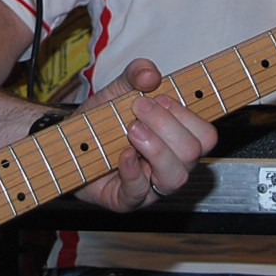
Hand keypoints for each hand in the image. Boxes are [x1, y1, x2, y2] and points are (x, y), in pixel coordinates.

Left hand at [69, 58, 214, 210]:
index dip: (187, 114)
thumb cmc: (102, 121)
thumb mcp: (118, 89)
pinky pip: (139, 193)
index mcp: (177, 139)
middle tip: (139, 108)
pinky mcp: (126, 200)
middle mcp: (171, 164)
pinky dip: (132, 171)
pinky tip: (122, 154)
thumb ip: (136, 74)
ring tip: (131, 129)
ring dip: (155, 148)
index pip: (206, 135)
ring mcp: (151, 186)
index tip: (160, 97)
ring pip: (175, 177)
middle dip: (166, 125)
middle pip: (193, 152)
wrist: (69, 144)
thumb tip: (150, 74)